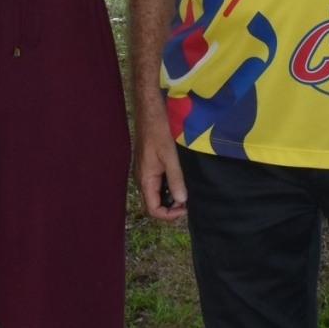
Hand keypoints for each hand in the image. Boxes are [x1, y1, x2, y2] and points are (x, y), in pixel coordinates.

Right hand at [134, 105, 187, 221]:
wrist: (149, 112)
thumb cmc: (159, 132)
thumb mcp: (170, 156)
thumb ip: (176, 179)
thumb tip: (181, 200)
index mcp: (145, 180)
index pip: (153, 209)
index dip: (169, 215)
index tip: (185, 208)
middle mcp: (141, 179)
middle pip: (152, 204)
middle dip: (169, 208)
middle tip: (186, 202)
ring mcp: (144, 171)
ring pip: (154, 194)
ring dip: (168, 197)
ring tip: (184, 192)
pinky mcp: (147, 165)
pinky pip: (155, 183)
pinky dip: (166, 187)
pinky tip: (178, 179)